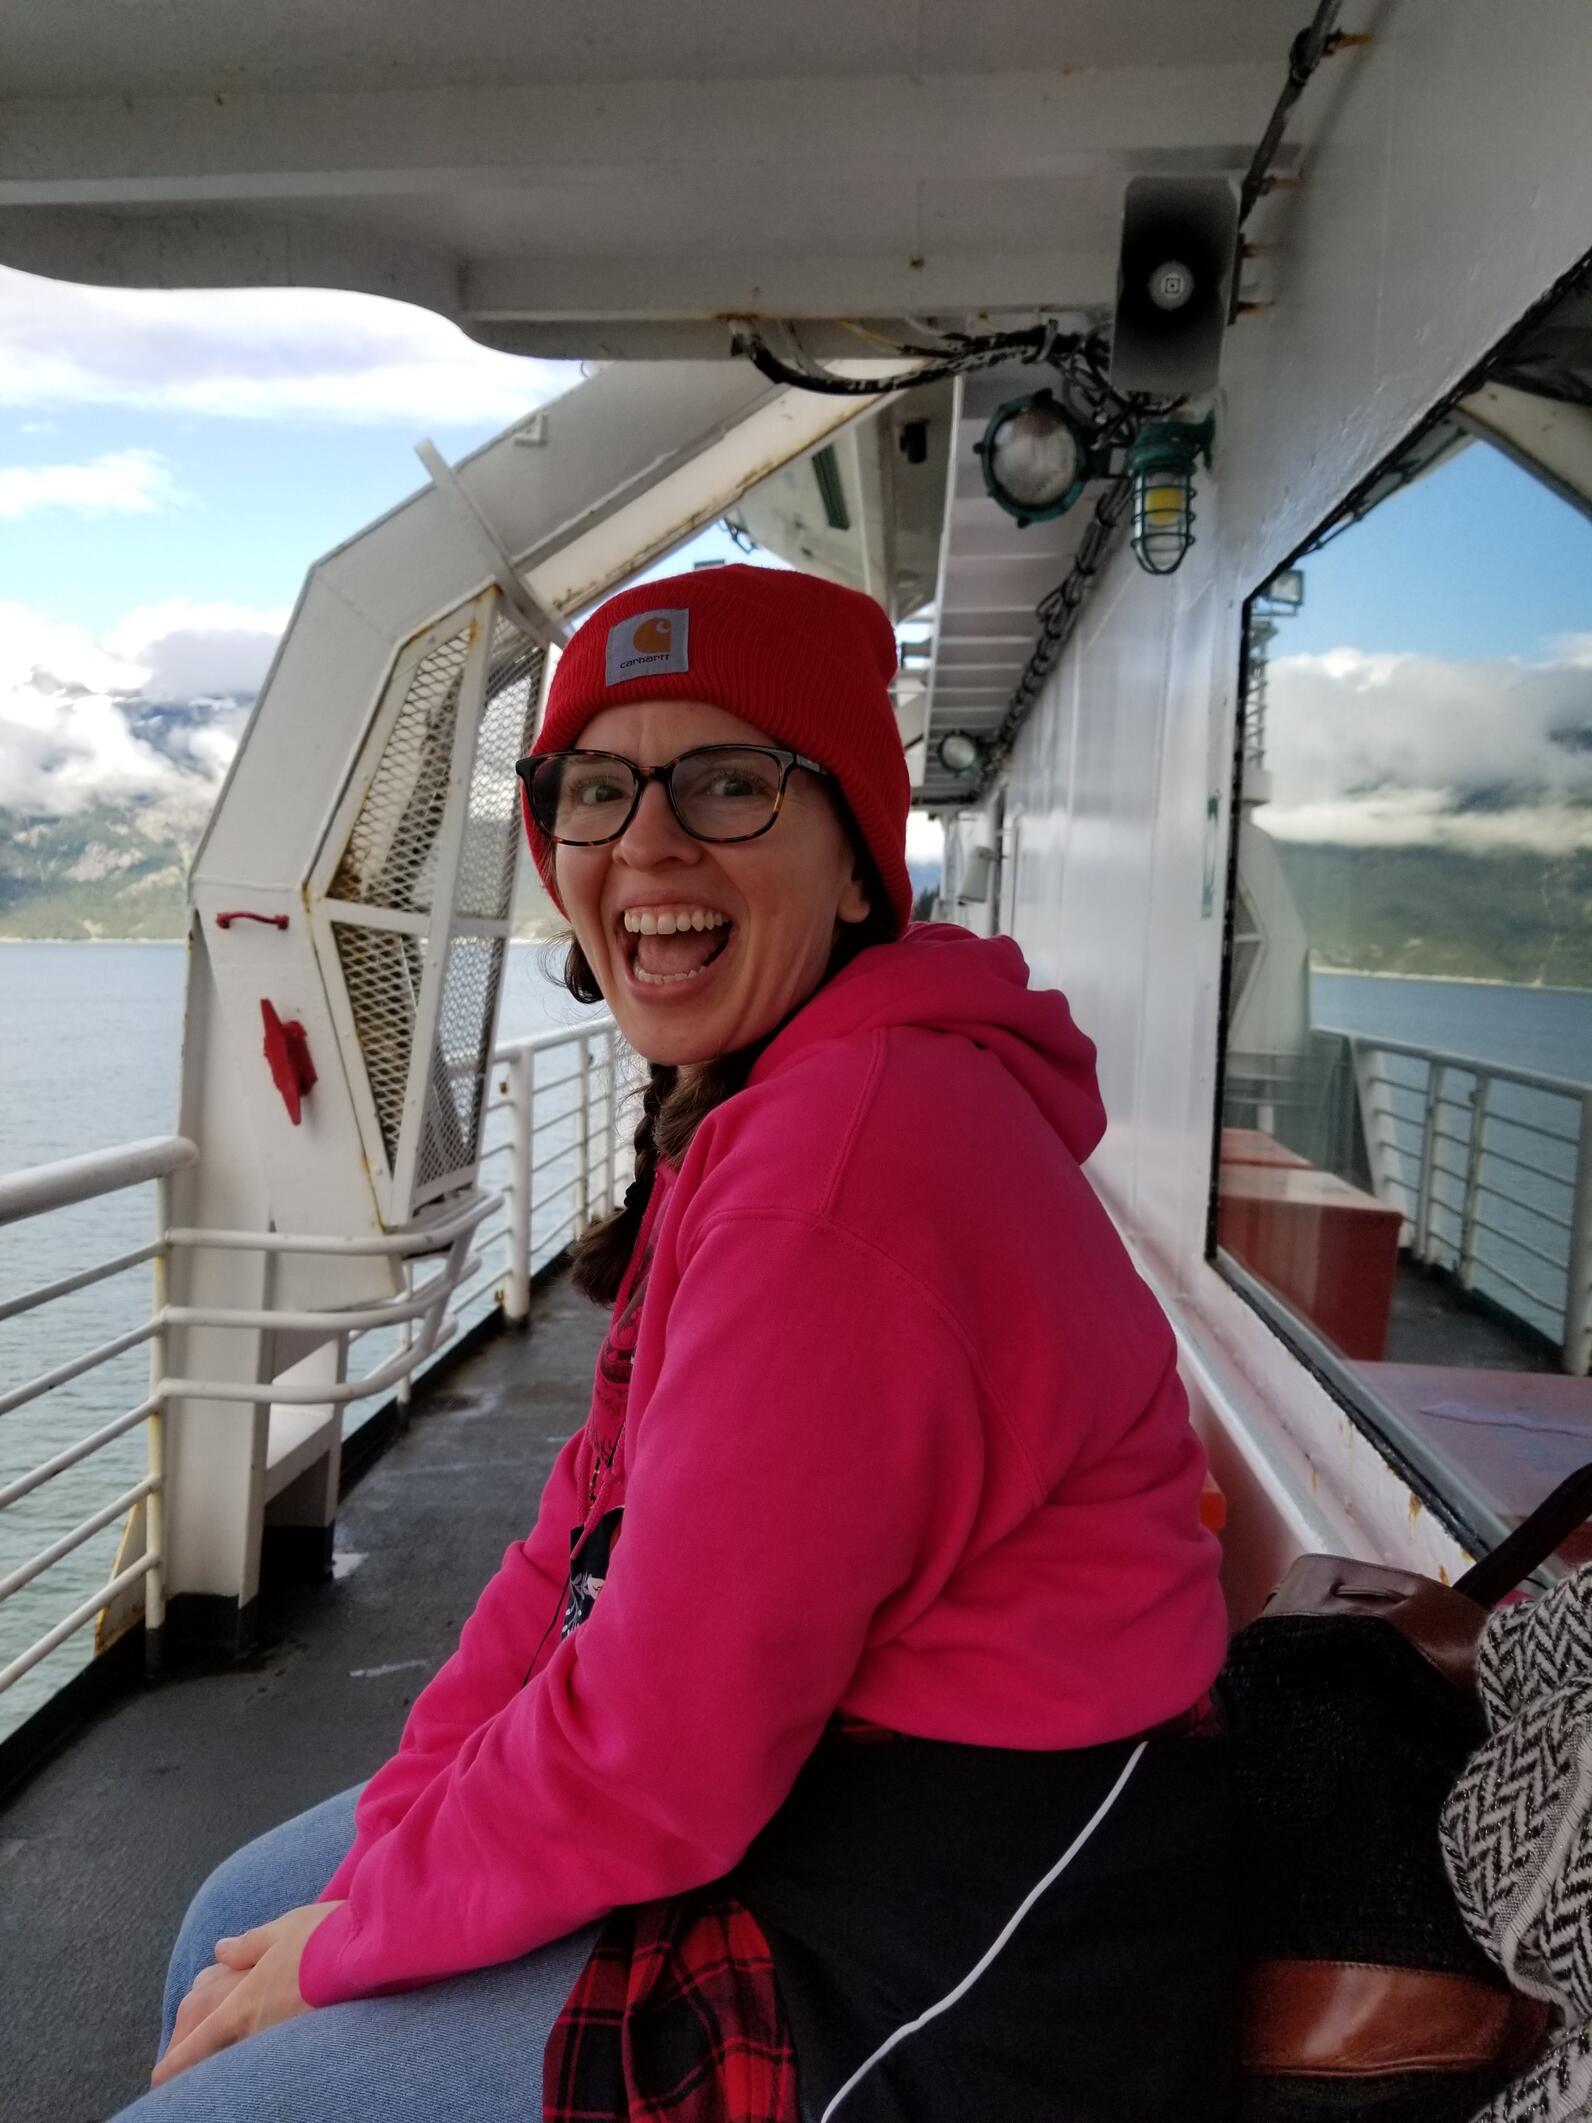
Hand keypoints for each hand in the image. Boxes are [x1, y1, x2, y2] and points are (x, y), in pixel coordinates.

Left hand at [150, 1902, 341, 2086]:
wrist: (371, 1952)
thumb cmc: (324, 1936)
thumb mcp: (281, 1930)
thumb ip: (248, 1945)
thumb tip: (220, 1950)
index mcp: (245, 2002)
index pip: (200, 2039)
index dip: (176, 2061)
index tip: (157, 2076)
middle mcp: (260, 2027)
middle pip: (219, 2048)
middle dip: (200, 2054)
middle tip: (185, 2058)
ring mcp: (285, 2035)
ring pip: (246, 2045)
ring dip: (232, 2042)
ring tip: (226, 2041)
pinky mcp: (310, 2035)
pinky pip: (272, 2041)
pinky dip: (261, 2036)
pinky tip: (270, 2027)